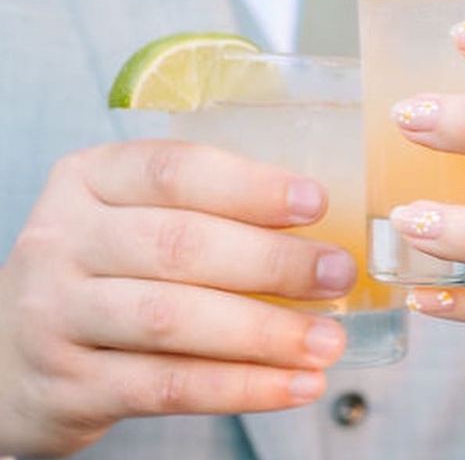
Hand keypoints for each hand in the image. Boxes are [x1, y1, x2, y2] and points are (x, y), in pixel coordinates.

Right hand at [0, 141, 355, 456]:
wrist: (5, 353)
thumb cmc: (103, 268)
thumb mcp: (130, 216)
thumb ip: (203, 209)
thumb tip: (317, 229)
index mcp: (91, 179)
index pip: (175, 170)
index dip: (251, 186)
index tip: (315, 204)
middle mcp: (64, 240)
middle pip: (180, 246)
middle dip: (272, 263)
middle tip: (339, 275)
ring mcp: (57, 315)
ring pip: (174, 320)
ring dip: (265, 333)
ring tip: (328, 340)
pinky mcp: (67, 386)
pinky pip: (166, 386)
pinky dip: (240, 387)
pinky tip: (294, 384)